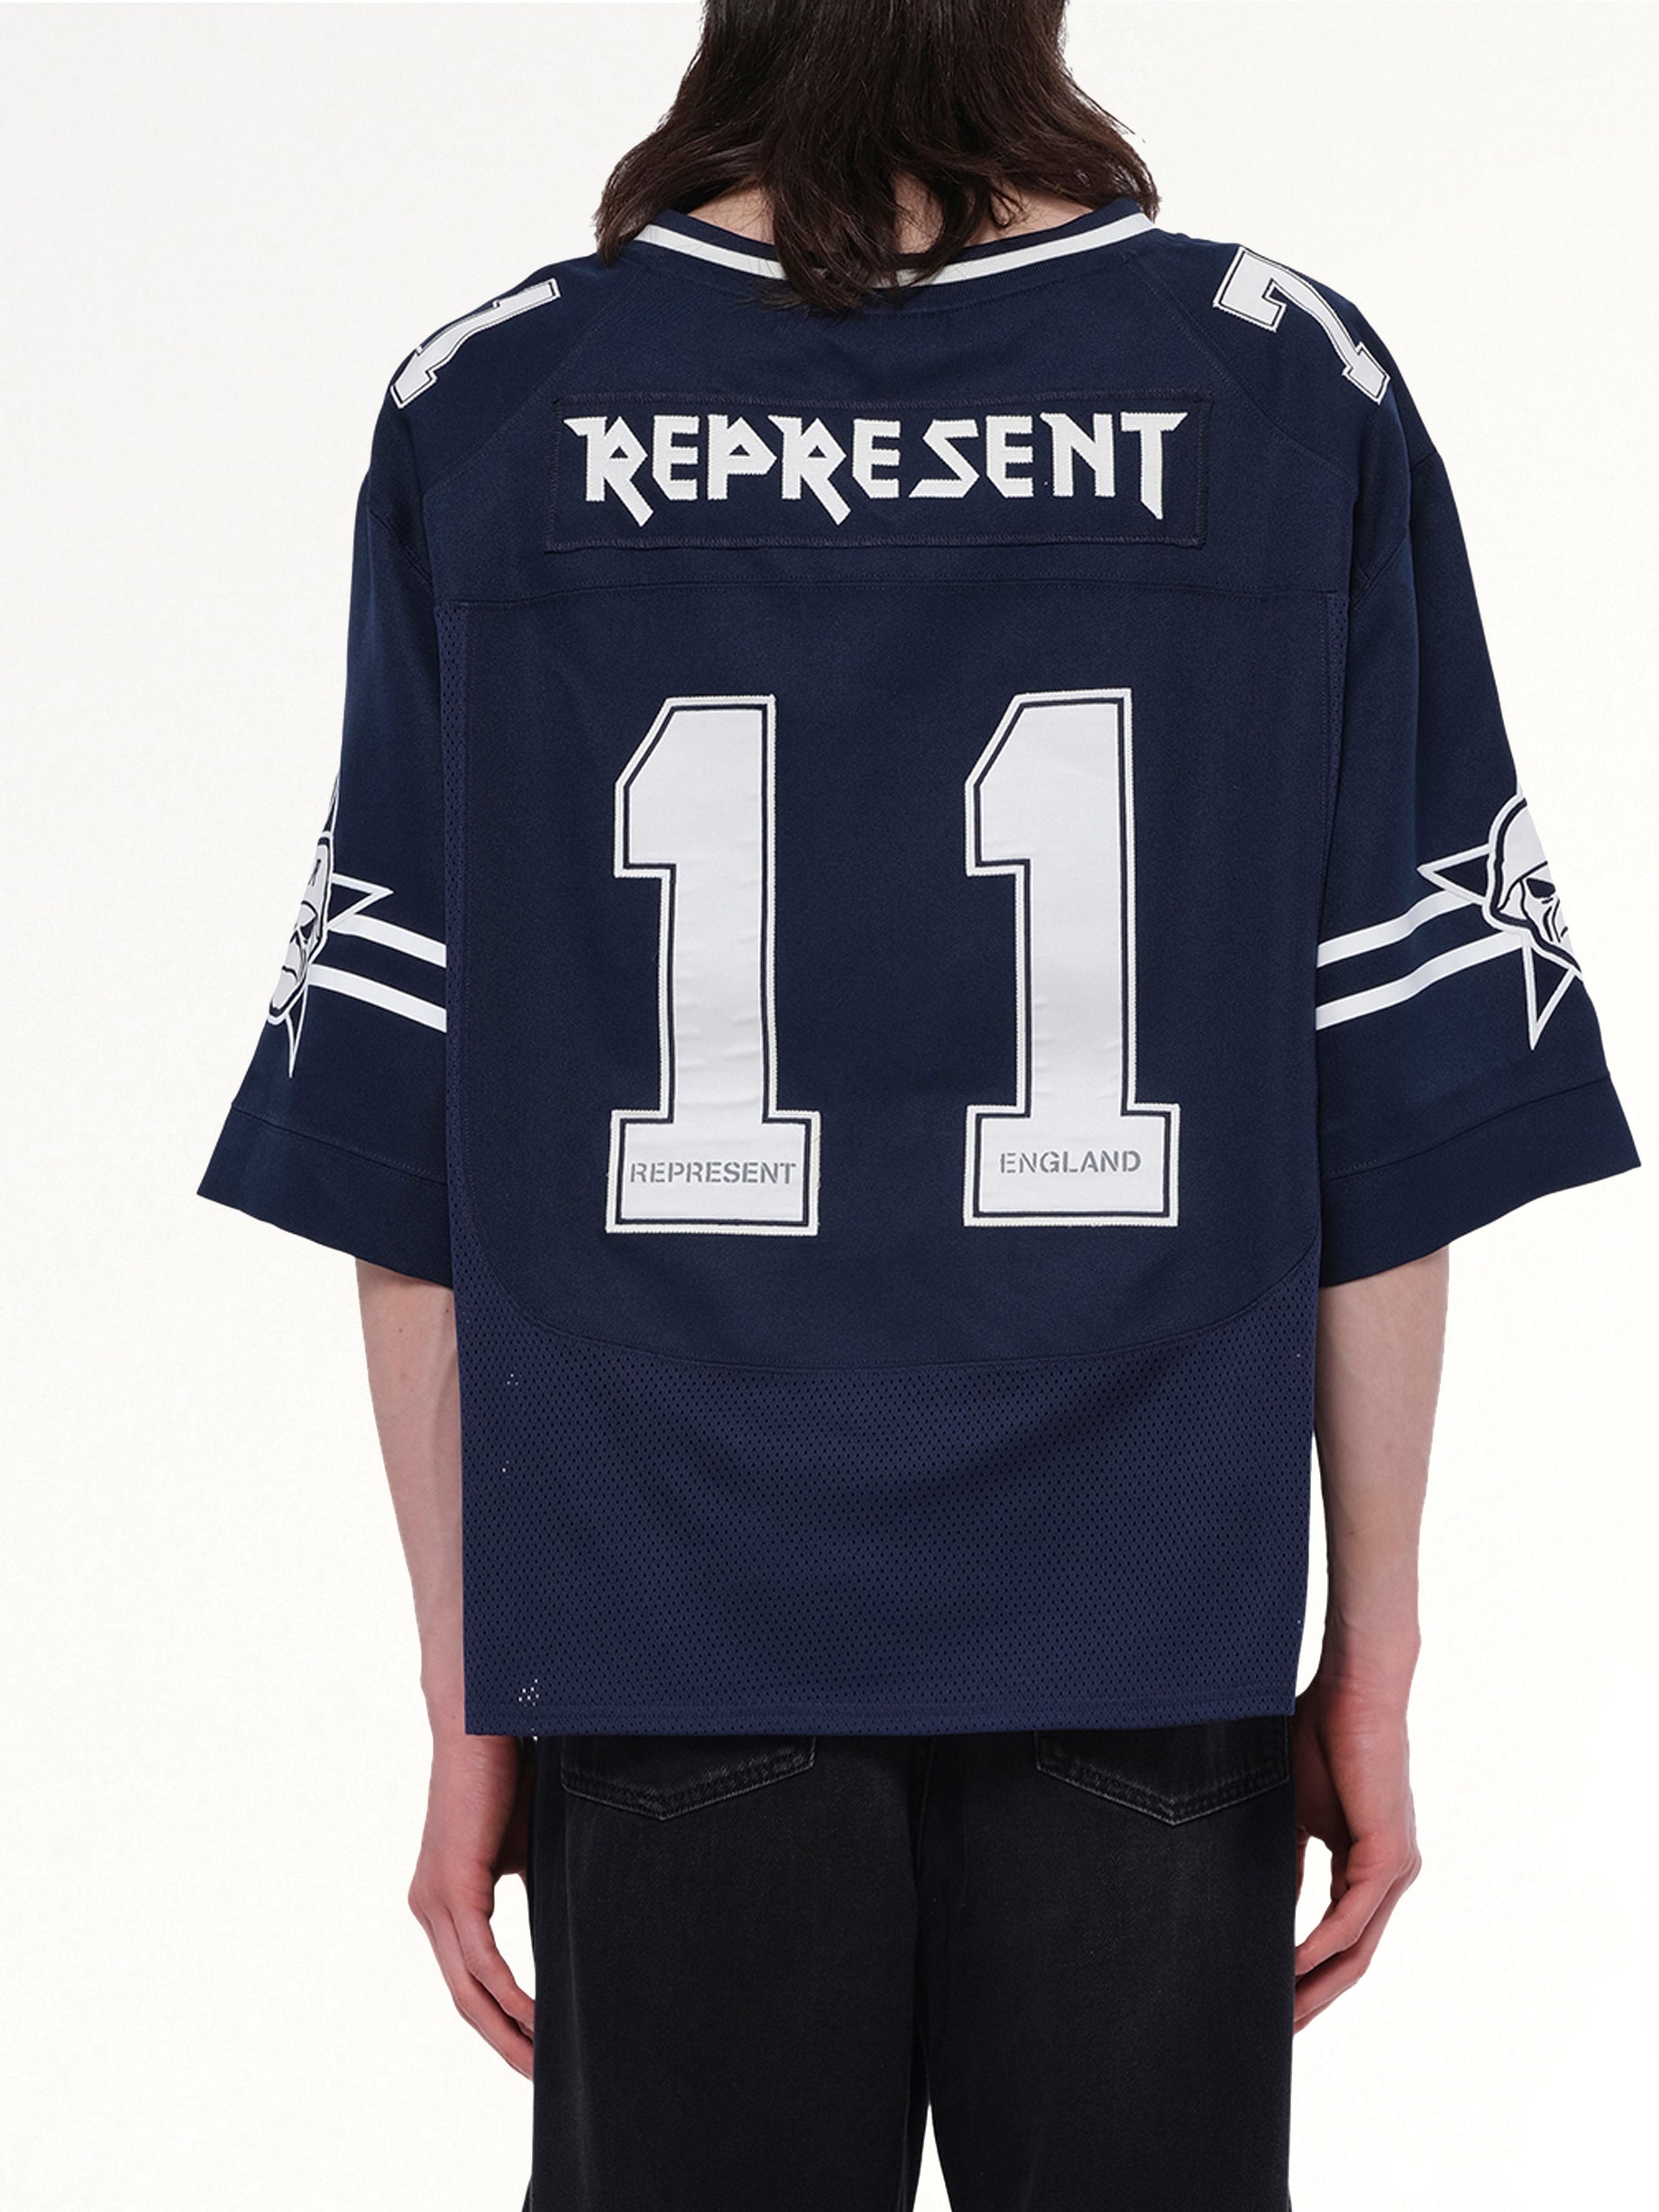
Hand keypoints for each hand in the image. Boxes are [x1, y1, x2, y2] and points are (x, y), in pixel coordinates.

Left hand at [407, 1731, 535, 2074]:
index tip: (536, 2047)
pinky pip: (481, 1959)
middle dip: (503, 2042)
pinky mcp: (453, 1886)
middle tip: (541, 2075)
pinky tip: (536, 2015)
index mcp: (443, 1901)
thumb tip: (568, 1924)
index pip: (469, 1980)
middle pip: (464, 1999)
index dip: (500, 2020)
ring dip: (507, 2029)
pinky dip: (509, 1993)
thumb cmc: (507, 1776)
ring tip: (542, 2058)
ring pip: (469, 1988)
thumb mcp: (522, 1847)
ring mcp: (436, 1899)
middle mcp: (430, 1907)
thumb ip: (531, 1890)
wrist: (485, 1721)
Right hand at [1291, 1667, 1421, 2028]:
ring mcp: (1394, 1868)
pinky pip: (1353, 1918)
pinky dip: (1321, 1945)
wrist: (1353, 1690)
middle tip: (1277, 2030)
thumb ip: (1289, 1862)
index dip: (1308, 1973)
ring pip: (1357, 1948)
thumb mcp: (1296, 1812)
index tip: (1272, 1998)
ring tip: (1282, 2013)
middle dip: (1314, 1996)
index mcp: (1366, 1864)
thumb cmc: (1322, 1735)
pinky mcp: (1389, 1855)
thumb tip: (1270, 1909)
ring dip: (1317, 1984)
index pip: (1340, 1937)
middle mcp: (1388, 1875)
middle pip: (1353, 1958)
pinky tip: (1291, 1963)